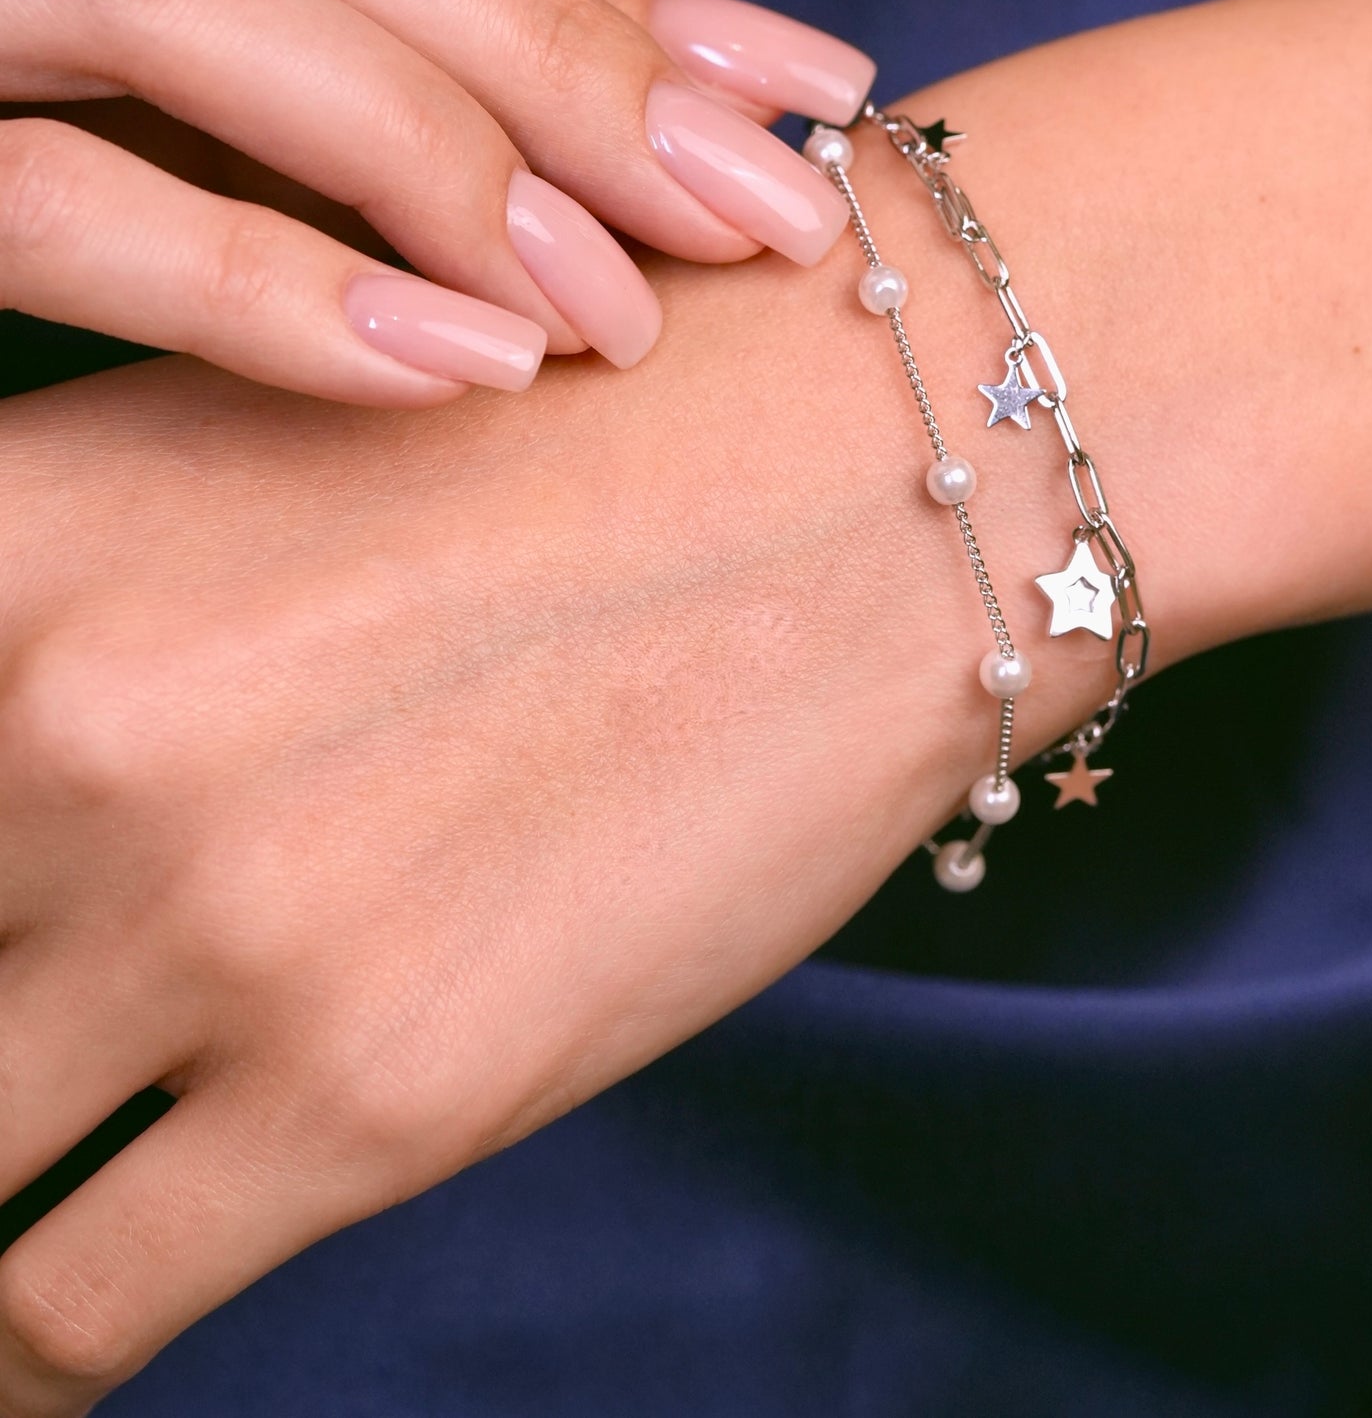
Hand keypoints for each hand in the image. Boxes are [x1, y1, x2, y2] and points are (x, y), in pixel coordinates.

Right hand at [0, 0, 870, 402]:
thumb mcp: (105, 105)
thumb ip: (285, 101)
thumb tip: (574, 187)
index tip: (805, 85)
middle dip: (566, 53)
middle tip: (776, 209)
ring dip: (444, 155)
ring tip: (619, 320)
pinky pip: (35, 187)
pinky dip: (260, 275)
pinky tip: (447, 368)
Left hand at [0, 112, 1167, 1413]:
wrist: (882, 486)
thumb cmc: (615, 445)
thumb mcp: (280, 464)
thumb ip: (71, 635)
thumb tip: (16, 815)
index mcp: (9, 543)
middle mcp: (60, 725)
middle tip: (13, 1037)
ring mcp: (212, 917)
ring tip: (18, 1192)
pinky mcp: (372, 1088)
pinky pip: (63, 1316)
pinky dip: (28, 1354)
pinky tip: (50, 1334)